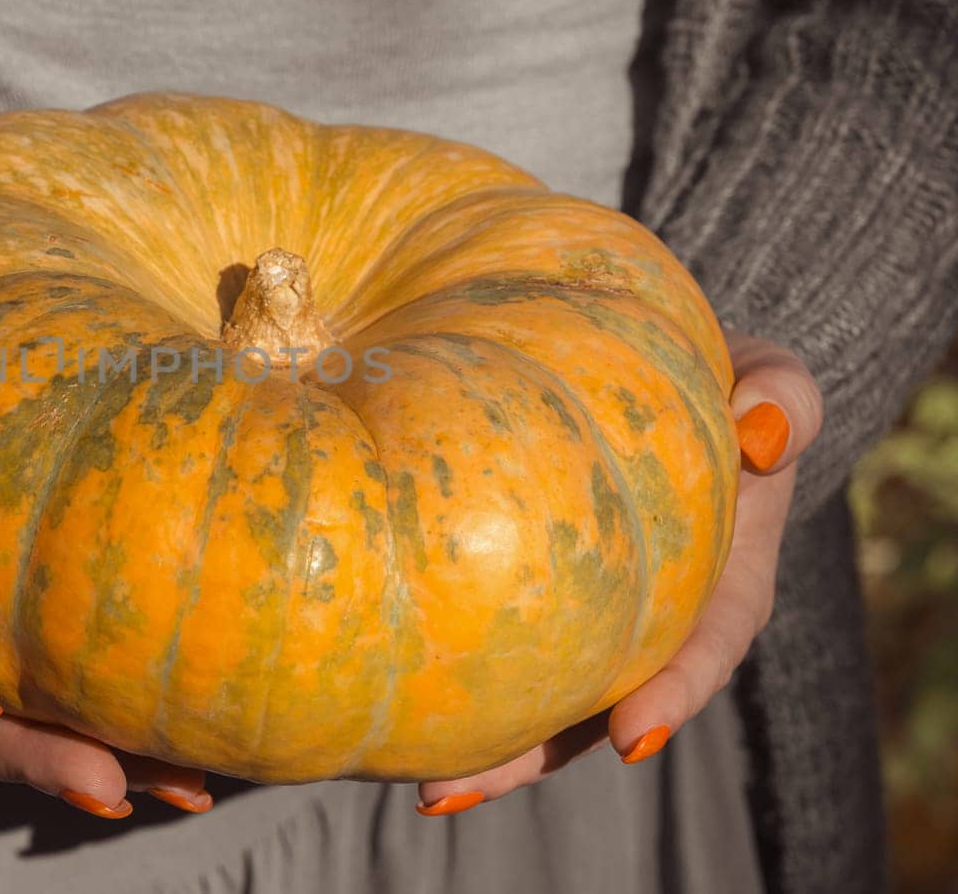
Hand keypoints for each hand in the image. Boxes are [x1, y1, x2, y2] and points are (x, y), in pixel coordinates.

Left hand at [413, 329, 823, 815]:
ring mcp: (591, 625)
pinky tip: (386, 707)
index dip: (671, 696)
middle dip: (534, 758)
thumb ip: (785, 399)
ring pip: (539, 703)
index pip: (702, 649)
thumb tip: (763, 434)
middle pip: (598, 711)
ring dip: (482, 753)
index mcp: (724, 585)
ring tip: (422, 788)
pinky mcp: (531, 599)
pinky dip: (449, 682)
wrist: (666, 382)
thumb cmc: (725, 384)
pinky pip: (494, 645)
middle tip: (459, 790)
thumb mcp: (772, 380)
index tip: (630, 735)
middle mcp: (653, 626)